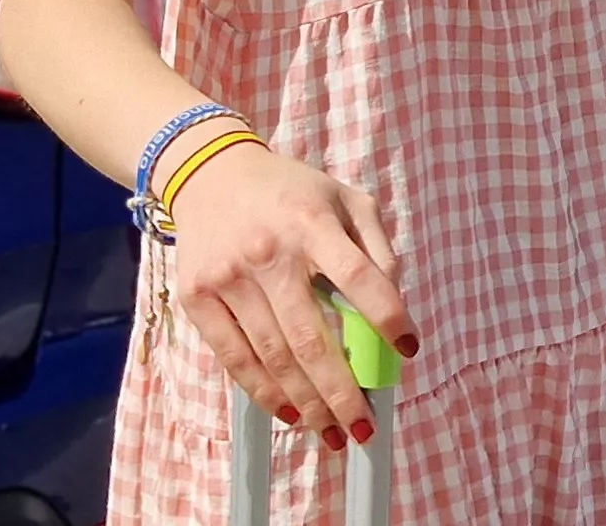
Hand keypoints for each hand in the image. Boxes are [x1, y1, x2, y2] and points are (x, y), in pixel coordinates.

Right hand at [159, 139, 414, 449]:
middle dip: (341, 391)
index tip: (407, 350)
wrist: (208, 173)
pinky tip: (290, 413)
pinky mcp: (198, 298)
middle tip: (364, 427)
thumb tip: (394, 306)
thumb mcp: (343, 199)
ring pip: (273, 356)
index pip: (358, 277)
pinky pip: (234, 358)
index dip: (387, 317)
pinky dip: (264, 392)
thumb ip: (375, 247)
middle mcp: (269, 253)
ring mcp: (229, 278)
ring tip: (334, 432)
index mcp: (312, 223)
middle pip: (310, 336)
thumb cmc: (289, 192)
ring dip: (307, 404)